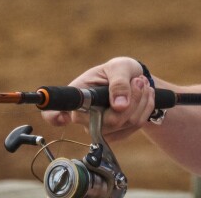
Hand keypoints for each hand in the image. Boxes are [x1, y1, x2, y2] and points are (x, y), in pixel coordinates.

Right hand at [41, 56, 157, 140]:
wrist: (136, 80)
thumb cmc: (120, 70)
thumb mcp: (119, 67)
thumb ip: (119, 83)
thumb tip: (120, 105)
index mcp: (78, 96)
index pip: (55, 113)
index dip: (54, 117)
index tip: (61, 117)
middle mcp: (85, 117)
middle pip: (109, 121)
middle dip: (132, 99)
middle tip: (139, 81)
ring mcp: (100, 128)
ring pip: (126, 123)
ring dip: (142, 100)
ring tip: (142, 83)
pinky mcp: (116, 134)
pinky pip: (136, 125)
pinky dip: (146, 107)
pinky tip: (145, 94)